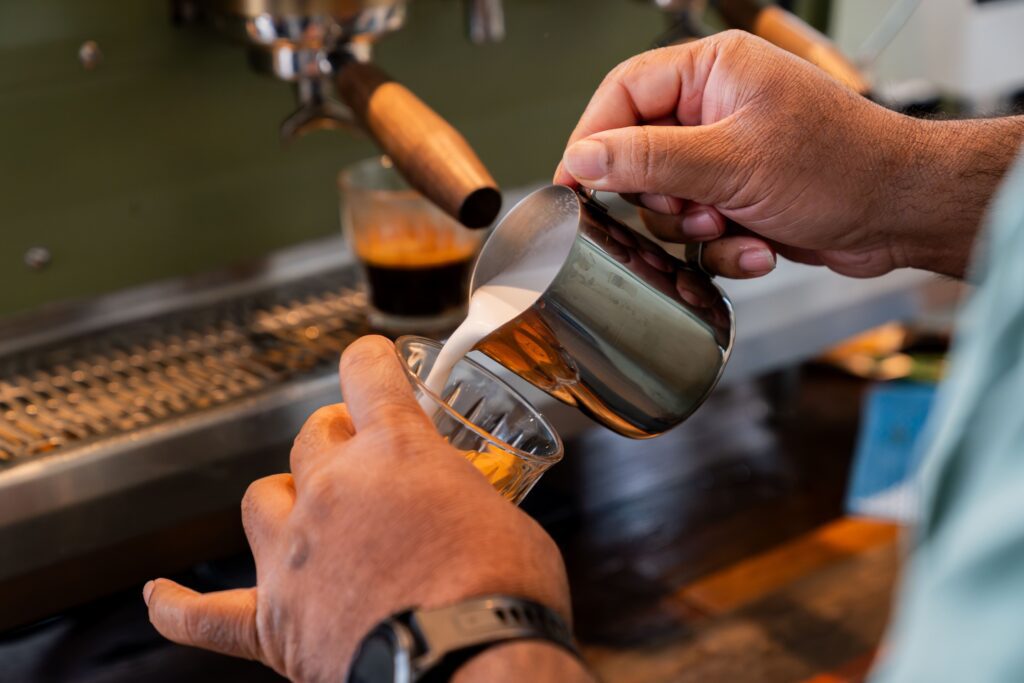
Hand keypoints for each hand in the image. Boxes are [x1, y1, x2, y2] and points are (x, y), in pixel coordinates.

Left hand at [143, 335, 578, 682]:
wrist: (468, 667)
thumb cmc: (501, 595)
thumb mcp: (506, 518)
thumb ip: (469, 498)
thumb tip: (469, 513)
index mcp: (396, 453)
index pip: (365, 374)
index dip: (369, 361)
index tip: (371, 361)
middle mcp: (332, 491)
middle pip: (310, 435)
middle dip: (333, 436)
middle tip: (356, 452)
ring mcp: (294, 557)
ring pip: (260, 499)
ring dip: (281, 497)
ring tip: (302, 510)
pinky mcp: (274, 625)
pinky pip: (205, 615)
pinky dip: (179, 606)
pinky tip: (159, 597)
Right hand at [555, 31, 1022, 278]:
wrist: (901, 212)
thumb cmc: (840, 166)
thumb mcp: (730, 162)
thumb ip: (647, 160)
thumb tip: (583, 158)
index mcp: (713, 71)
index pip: (623, 92)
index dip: (593, 138)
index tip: (575, 183)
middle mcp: (717, 107)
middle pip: (640, 154)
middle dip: (661, 199)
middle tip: (688, 211)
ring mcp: (729, 154)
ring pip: (668, 201)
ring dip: (694, 230)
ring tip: (729, 228)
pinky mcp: (741, 196)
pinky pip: (701, 229)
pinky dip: (724, 247)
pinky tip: (758, 245)